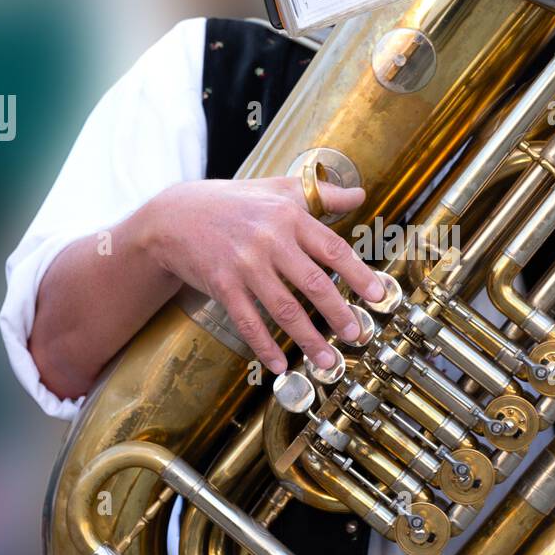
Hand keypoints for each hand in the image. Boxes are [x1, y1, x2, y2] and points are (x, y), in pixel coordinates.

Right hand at [143, 176, 384, 373]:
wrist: (176, 216)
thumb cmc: (235, 202)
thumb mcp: (279, 189)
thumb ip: (322, 194)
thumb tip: (360, 194)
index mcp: (289, 216)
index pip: (332, 249)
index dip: (358, 274)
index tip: (377, 296)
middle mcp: (269, 240)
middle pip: (313, 283)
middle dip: (338, 313)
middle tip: (357, 335)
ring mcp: (244, 264)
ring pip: (283, 309)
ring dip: (308, 339)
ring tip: (328, 361)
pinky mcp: (222, 285)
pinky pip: (248, 321)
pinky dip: (264, 346)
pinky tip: (279, 364)